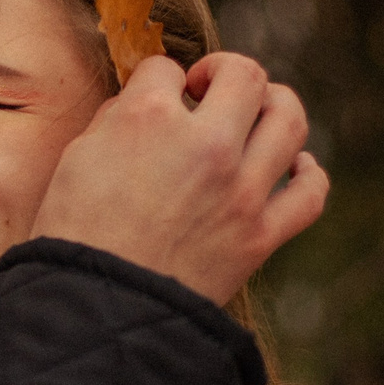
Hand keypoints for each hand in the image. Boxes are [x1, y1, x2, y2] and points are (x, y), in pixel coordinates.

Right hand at [34, 52, 326, 304]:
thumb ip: (114, 122)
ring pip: (289, 118)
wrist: (95, 314)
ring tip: (253, 116)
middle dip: (222, 72)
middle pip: (244, 75)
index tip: (151, 100)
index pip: (165, 69)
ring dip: (274, 105)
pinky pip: (311, 192)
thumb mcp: (75, 161)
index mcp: (148, 119)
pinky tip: (292, 167)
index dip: (156, 81)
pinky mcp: (261, 235)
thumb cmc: (72, 238)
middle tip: (203, 91)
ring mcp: (241, 190)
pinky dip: (307, 174)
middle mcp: (205, 145)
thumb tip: (140, 105)